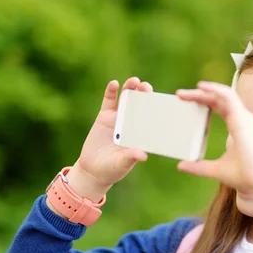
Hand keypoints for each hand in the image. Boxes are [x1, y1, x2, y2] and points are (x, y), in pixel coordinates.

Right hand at [66, 77, 151, 200]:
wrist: (93, 170)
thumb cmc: (112, 170)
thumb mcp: (122, 164)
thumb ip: (130, 158)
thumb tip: (143, 156)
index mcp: (140, 134)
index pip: (151, 118)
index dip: (155, 109)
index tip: (159, 101)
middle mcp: (132, 123)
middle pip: (140, 105)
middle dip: (145, 95)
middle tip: (147, 87)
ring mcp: (118, 118)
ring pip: (126, 99)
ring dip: (131, 89)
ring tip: (134, 81)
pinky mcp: (104, 116)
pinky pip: (109, 101)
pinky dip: (111, 92)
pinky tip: (114, 84)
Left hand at [175, 81, 252, 216]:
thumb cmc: (243, 176)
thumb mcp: (214, 169)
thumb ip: (198, 167)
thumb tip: (181, 165)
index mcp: (238, 127)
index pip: (219, 108)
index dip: (204, 102)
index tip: (186, 102)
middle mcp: (242, 119)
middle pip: (218, 99)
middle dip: (199, 95)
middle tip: (180, 95)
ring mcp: (243, 117)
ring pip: (222, 95)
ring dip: (203, 90)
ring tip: (184, 92)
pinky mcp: (242, 117)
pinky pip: (228, 96)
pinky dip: (214, 89)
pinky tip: (200, 87)